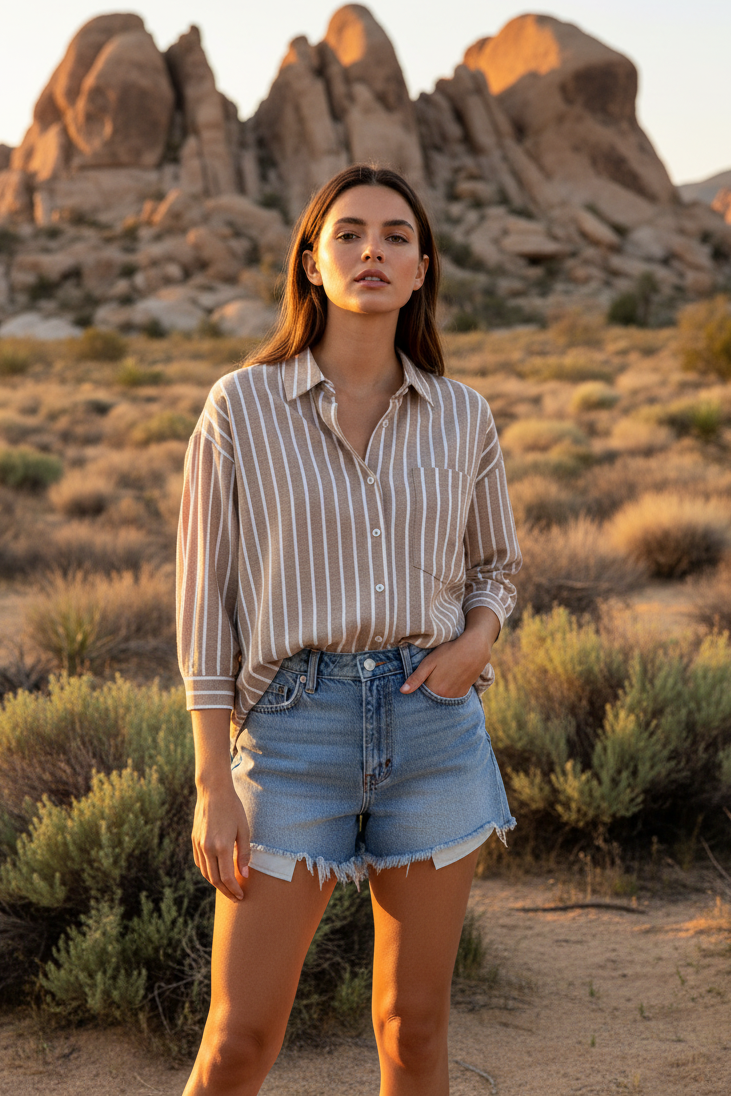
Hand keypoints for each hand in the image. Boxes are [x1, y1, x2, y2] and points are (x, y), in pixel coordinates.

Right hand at [191, 777, 250, 901]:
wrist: (213, 791)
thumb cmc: (232, 808)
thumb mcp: (244, 830)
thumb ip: (244, 853)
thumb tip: (245, 874)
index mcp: (222, 846)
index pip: (227, 877)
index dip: (234, 890)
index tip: (241, 896)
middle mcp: (207, 848)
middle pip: (214, 879)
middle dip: (226, 891)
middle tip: (236, 897)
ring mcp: (198, 845)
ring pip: (205, 872)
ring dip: (216, 884)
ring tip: (227, 888)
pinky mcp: (194, 840)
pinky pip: (199, 862)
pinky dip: (207, 871)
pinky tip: (215, 872)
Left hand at [400, 606, 500, 697]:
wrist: (475, 648)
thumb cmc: (449, 652)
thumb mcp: (429, 662)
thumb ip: (416, 678)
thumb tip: (402, 691)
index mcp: (435, 690)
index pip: (421, 698)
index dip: (416, 693)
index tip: (415, 688)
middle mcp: (446, 697)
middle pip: (432, 700)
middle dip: (426, 695)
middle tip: (427, 681)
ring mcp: (456, 695)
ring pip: (442, 699)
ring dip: (438, 694)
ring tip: (438, 681)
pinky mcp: (464, 692)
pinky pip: (452, 697)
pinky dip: (448, 693)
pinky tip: (446, 683)